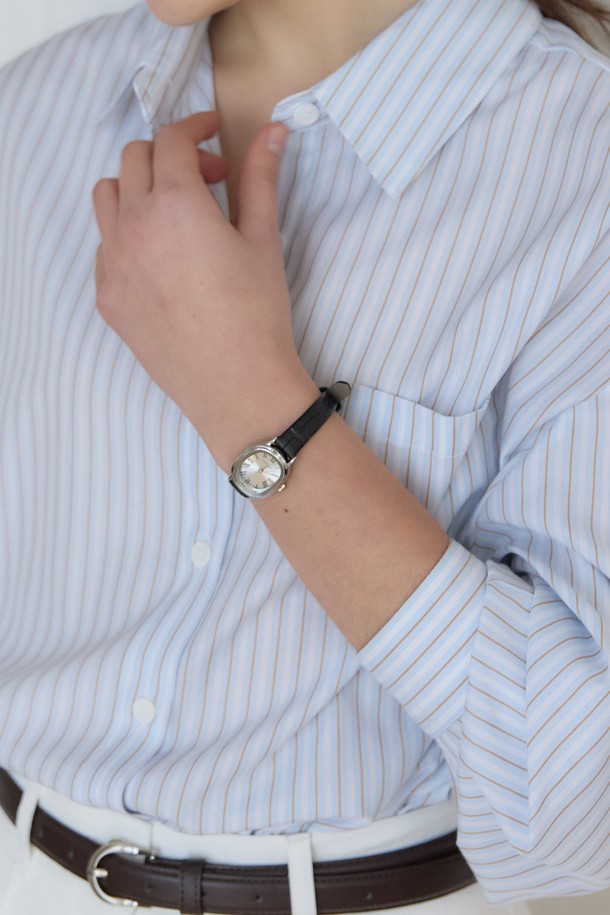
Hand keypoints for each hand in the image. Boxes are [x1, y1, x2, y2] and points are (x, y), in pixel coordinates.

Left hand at [92, 111, 315, 466]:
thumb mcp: (263, 239)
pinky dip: (126, 233)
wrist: (235, 384)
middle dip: (170, 154)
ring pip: (107, 197)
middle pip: (134, 159)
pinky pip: (104, 246)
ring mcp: (113, 263)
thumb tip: (274, 132)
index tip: (214, 134)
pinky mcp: (108, 297)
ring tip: (174, 212)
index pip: (171, 139)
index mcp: (176, 203)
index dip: (195, 127)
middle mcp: (134, 226)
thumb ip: (260, 178)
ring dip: (137, 187)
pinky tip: (160, 257)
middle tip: (207, 179)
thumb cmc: (256, 314)